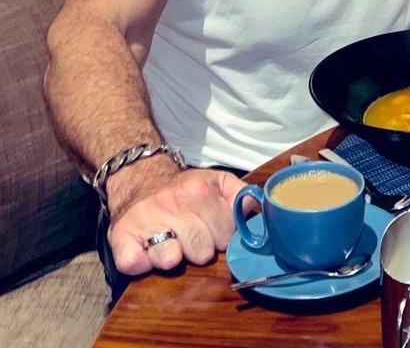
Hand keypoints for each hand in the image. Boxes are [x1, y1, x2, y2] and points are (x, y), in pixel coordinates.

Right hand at [108, 167, 246, 275]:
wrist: (140, 177)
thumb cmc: (182, 188)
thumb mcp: (216, 181)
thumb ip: (241, 195)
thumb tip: (256, 211)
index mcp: (200, 190)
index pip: (227, 234)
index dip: (222, 236)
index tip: (211, 229)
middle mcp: (173, 204)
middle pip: (202, 253)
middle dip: (200, 248)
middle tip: (189, 235)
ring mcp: (146, 220)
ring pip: (172, 261)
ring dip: (172, 257)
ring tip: (170, 242)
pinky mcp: (121, 236)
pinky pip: (134, 263)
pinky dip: (140, 263)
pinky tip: (146, 251)